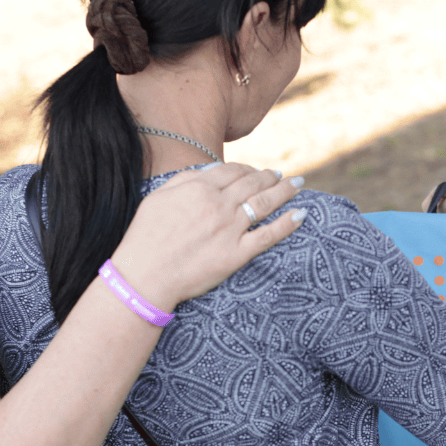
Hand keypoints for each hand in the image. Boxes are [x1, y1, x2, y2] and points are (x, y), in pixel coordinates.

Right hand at [111, 163, 304, 306]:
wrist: (145, 276)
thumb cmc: (145, 238)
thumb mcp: (158, 198)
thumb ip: (184, 180)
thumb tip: (208, 171)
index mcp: (199, 189)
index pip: (232, 171)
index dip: (248, 169)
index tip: (256, 171)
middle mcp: (218, 205)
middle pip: (252, 184)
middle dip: (270, 177)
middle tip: (281, 175)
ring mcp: (230, 229)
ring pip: (264, 203)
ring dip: (284, 191)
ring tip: (297, 185)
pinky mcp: (237, 254)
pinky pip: (268, 236)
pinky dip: (287, 224)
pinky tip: (300, 214)